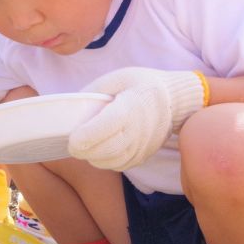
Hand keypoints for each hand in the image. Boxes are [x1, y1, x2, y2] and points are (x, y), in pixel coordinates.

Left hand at [69, 67, 205, 170]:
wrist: (173, 101)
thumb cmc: (141, 85)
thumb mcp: (117, 77)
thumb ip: (93, 90)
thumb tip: (70, 106)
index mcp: (130, 107)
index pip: (106, 127)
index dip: (86, 136)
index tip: (72, 138)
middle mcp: (138, 131)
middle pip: (106, 150)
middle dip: (83, 151)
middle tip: (71, 144)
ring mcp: (142, 147)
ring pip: (110, 162)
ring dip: (92, 157)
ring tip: (85, 146)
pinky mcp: (142, 157)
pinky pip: (118, 166)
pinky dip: (104, 161)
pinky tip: (99, 151)